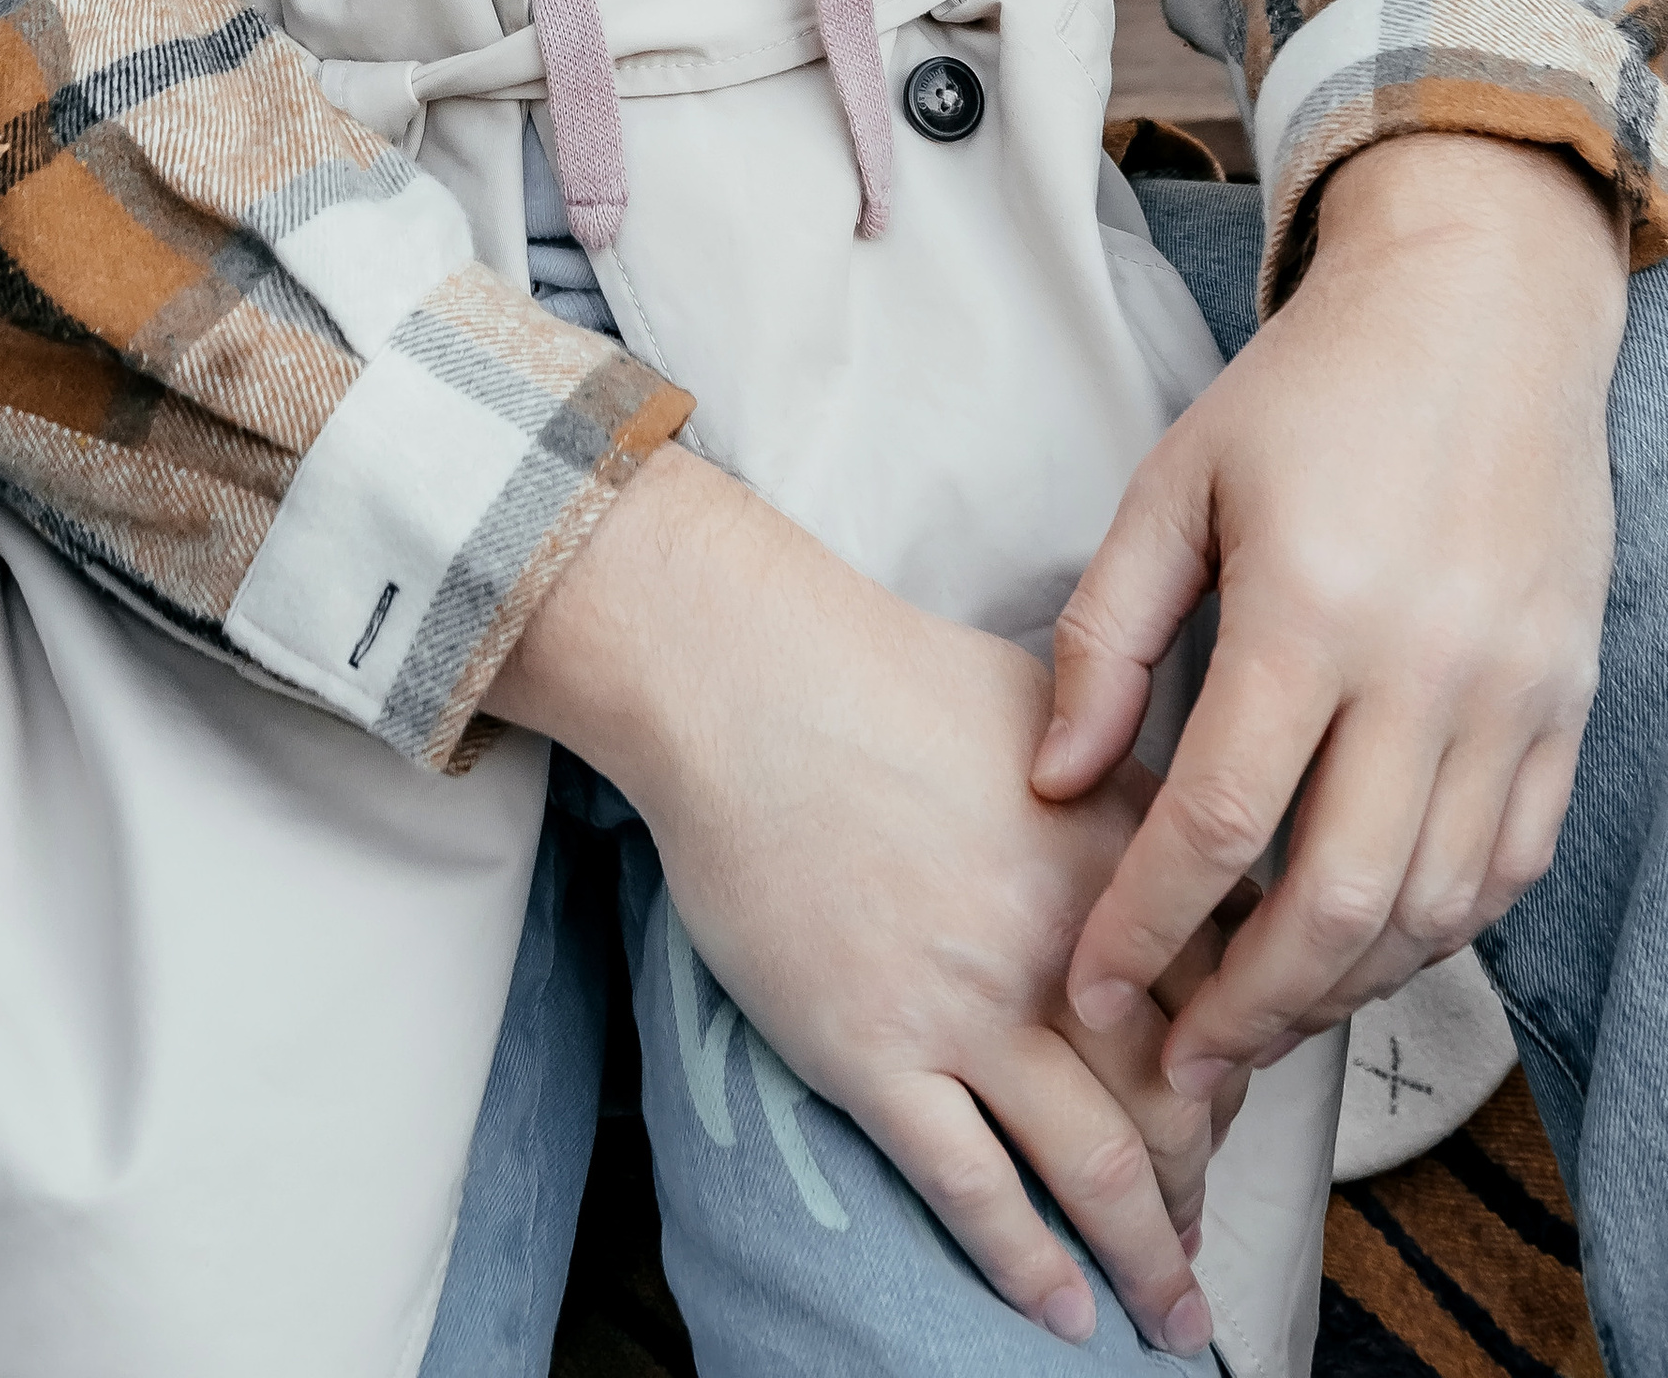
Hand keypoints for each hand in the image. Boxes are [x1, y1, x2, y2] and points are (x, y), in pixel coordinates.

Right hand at [493, 446, 1228, 1352]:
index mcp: (1118, 853)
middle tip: (1203, 1227)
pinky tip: (1066, 1312)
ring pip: (1099, 1169)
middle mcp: (1066, 944)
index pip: (1225, 995)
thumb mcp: (1046, 702)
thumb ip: (1118, 780)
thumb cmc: (879, 670)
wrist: (745, 681)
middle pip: (1180, 1097)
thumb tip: (1158, 836)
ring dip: (1150, 1257)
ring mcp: (971, 1008)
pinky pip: (975, 1191)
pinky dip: (1031, 1268)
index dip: (1237, 1068)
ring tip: (1172, 1314)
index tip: (1222, 1104)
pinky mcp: (877, 1054)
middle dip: (1204, 1178)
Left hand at [1039, 134, 1622, 1097]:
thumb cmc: (1310, 395)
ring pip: (1433, 907)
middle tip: (1177, 1061)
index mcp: (1311, 609)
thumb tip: (1054, 782)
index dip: (1144, 927)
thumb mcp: (1173, 485)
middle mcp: (1426, 669)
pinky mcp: (1565, 707)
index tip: (1088, 987)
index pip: (1217, 822)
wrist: (1479, 317)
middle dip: (1247, 1006)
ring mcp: (1512, 696)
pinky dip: (1434, 928)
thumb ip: (1106, 636)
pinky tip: (1363, 942)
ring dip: (1343, 986)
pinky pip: (1506, 865)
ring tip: (1258, 1012)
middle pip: (1336, 903)